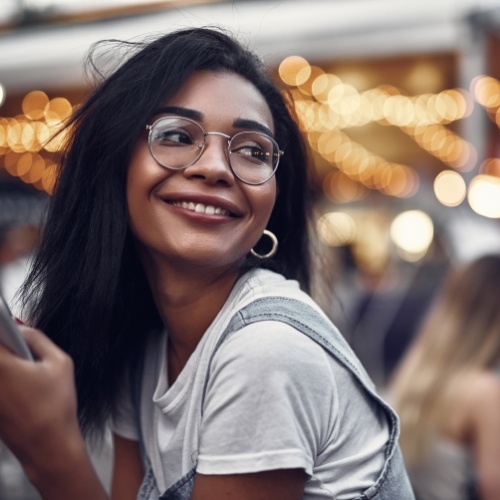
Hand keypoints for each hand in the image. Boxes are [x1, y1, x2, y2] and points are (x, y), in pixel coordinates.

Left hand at [0, 327, 80, 481]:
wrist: (48, 446)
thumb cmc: (56, 407)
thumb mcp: (60, 362)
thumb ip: (38, 338)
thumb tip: (23, 327)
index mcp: (2, 364)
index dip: (2, 324)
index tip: (7, 323)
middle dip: (6, 347)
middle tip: (21, 350)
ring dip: (6, 364)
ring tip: (23, 373)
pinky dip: (7, 380)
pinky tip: (21, 389)